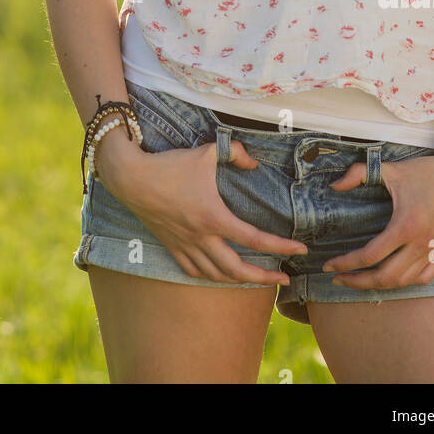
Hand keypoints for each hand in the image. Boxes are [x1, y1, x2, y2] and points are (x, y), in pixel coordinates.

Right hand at [98, 132, 307, 285]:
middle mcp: (201, 237)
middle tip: (284, 277)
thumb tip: (253, 163)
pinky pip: (194, 271)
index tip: (300, 249)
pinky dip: (210, 277)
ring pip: (216, 275)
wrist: (132, 178)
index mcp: (214, 217)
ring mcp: (185, 245)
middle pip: (237, 269)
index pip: (255, 239)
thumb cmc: (170, 165)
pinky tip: (219, 275)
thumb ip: (235, 153)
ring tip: (256, 279)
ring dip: (239, 280)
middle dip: (264, 277)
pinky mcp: (171, 247)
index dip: (281, 246)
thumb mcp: (207, 152)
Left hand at [320, 153, 433, 290]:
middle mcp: (420, 244)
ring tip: (361, 280)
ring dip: (379, 285)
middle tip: (338, 279)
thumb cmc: (426, 171)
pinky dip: (406, 282)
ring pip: (403, 281)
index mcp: (404, 226)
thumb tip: (334, 186)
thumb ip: (358, 174)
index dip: (345, 264)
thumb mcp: (390, 169)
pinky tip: (393, 277)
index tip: (328, 266)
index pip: (369, 256)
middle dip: (357, 282)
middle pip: (384, 277)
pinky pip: (424, 278)